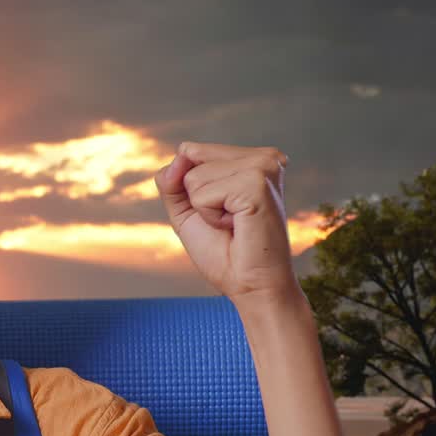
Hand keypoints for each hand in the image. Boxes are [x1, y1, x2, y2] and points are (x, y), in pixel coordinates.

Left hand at [155, 141, 298, 306]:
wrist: (249, 285)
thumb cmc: (224, 252)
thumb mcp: (187, 210)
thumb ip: (172, 180)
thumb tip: (180, 154)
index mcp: (252, 158)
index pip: (189, 150)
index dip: (189, 188)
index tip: (219, 211)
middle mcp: (263, 157)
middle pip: (189, 156)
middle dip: (195, 196)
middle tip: (228, 220)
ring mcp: (263, 167)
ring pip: (193, 176)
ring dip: (204, 208)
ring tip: (234, 223)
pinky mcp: (257, 183)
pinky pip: (202, 193)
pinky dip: (210, 215)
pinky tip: (237, 225)